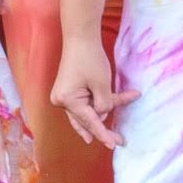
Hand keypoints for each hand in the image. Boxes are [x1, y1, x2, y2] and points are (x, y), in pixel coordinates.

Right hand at [51, 34, 136, 150]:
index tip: (113, 145)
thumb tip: (102, 116)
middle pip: (86, 120)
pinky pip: (87, 102)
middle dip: (103, 128)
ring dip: (105, 111)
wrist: (80, 36)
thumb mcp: (102, 85)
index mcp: (67, 101)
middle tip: (119, 141)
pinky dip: (101, 101)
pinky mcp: (70, 90)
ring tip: (121, 117)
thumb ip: (104, 105)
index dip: (103, 134)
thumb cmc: (90, 58)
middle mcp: (62, 101)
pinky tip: (121, 99)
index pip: (89, 121)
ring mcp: (64, 96)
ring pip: (88, 112)